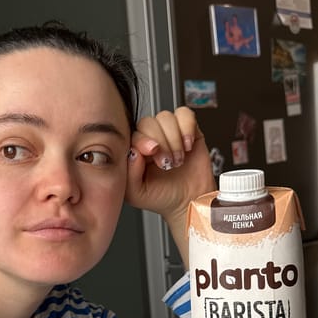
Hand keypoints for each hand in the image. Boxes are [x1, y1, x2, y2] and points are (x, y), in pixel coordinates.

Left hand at [125, 106, 215, 267]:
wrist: (189, 202)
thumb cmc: (162, 198)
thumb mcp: (136, 193)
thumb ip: (129, 173)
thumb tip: (133, 151)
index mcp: (135, 151)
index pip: (133, 133)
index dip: (143, 140)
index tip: (152, 153)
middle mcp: (151, 139)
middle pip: (148, 122)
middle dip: (161, 142)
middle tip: (167, 163)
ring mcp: (169, 133)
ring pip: (166, 117)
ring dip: (174, 139)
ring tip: (178, 159)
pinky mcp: (189, 130)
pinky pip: (185, 114)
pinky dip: (187, 128)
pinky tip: (188, 146)